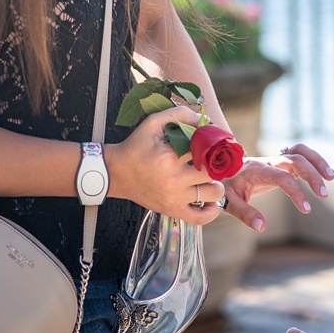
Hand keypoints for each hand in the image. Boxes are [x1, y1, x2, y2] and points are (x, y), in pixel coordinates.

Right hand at [108, 106, 222, 222]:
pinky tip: (208, 200)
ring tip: (208, 178)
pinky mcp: (172, 210)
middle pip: (214, 171)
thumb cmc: (137, 146)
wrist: (115, 173)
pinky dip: (211, 211)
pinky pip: (201, 218)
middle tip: (212, 160)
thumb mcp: (153, 123)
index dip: (214, 143)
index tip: (213, 142)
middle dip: (217, 164)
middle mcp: (173, 179)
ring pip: (214, 193)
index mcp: (169, 156)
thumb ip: (180, 114)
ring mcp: (174, 197)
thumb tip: (205, 120)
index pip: (206, 148)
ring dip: (216, 184)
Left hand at [221, 143, 333, 231]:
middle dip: (312, 175)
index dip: (296, 192)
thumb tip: (262, 226)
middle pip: (296, 159)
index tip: (306, 209)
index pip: (282, 177)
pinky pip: (301, 155)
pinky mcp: (282, 162)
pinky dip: (315, 161)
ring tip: (332, 176)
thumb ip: (246, 214)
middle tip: (324, 195)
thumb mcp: (230, 202)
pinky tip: (326, 174)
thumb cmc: (227, 187)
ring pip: (301, 151)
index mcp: (257, 171)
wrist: (221, 169)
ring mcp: (277, 160)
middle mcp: (269, 161)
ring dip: (318, 161)